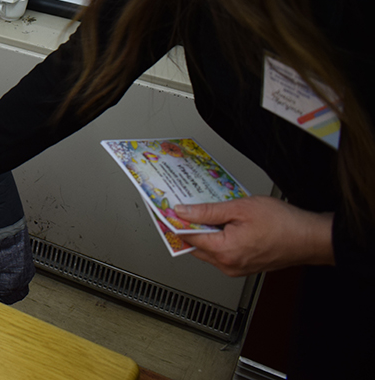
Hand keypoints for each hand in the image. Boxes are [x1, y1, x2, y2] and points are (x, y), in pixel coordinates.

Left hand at [175, 196, 333, 276]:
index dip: (173, 221)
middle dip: (186, 226)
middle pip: (194, 245)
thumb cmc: (284, 223)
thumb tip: (183, 212)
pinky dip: (216, 238)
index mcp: (225, 251)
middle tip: (179, 207)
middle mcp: (228, 264)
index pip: (187, 237)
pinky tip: (219, 222)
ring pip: (207, 249)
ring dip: (202, 232)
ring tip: (202, 211)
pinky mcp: (244, 266)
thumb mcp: (240, 208)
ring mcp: (236, 268)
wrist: (311, 238)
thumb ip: (208, 211)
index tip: (163, 210)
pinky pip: (221, 252)